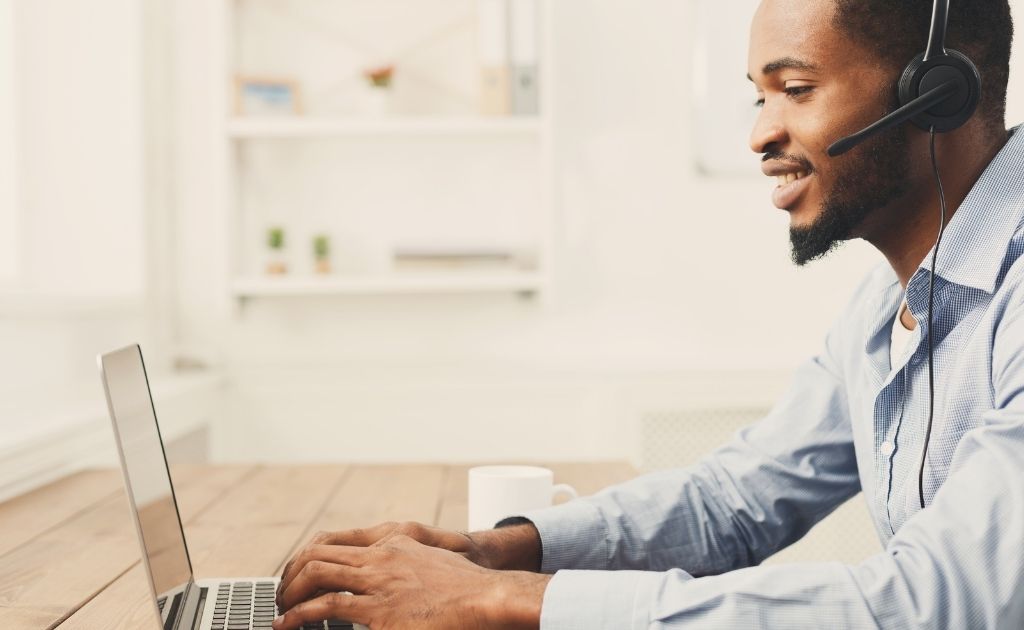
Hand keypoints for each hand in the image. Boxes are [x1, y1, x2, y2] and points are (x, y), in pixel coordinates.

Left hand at [278, 521, 540, 604]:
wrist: (487, 596)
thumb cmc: (466, 586)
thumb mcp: (431, 562)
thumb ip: (403, 564)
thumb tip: (386, 580)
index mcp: (392, 541)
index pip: (333, 540)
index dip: (305, 557)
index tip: (294, 573)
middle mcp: (381, 555)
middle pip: (318, 552)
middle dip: (290, 574)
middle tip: (280, 594)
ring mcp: (379, 580)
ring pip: (317, 574)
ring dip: (290, 593)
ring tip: (280, 611)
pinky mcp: (380, 611)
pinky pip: (329, 607)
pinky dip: (301, 615)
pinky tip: (290, 624)